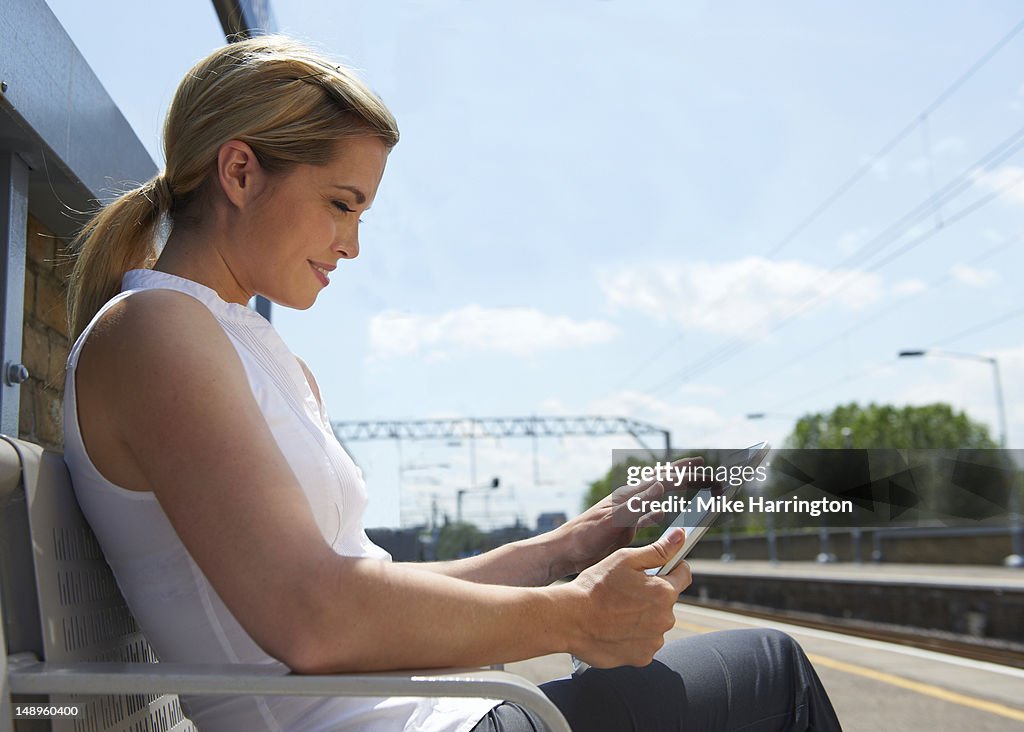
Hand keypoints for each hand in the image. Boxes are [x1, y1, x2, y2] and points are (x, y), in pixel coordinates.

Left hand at [551, 457, 705, 575]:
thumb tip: (662, 484)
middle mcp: (631, 501)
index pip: (663, 478)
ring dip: (676, 493)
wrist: (566, 551)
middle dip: (686, 478)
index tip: (703, 464)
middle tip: (708, 473)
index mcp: (630, 496)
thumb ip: (637, 504)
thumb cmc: (586, 536)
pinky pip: (646, 518)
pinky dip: (658, 515)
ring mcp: (627, 514)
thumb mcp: (615, 520)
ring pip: (657, 499)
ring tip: (690, 484)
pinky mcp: (624, 529)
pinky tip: (664, 513)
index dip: (685, 471)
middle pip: (664, 484)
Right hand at [566, 528, 691, 667]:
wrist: (569, 620)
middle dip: (652, 594)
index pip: (683, 575)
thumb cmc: (595, 587)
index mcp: (664, 592)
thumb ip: (657, 550)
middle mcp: (665, 619)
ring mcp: (654, 641)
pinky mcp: (642, 658)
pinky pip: (644, 642)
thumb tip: (680, 537)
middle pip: (667, 601)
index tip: (659, 568)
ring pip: (655, 622)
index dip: (672, 567)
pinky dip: (634, 636)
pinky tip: (615, 628)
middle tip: (625, 591)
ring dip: (643, 616)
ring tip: (616, 611)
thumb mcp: (625, 559)